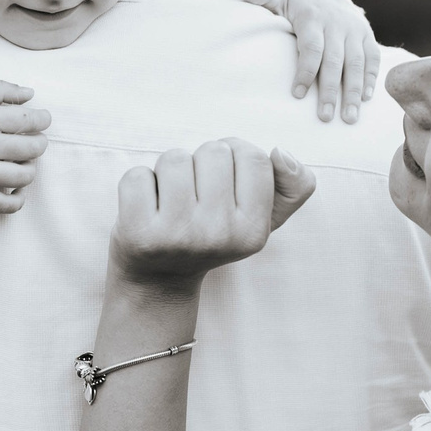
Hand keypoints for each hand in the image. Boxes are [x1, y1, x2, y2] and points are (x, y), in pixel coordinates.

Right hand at [0, 81, 49, 212]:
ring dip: (30, 169)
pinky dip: (18, 199)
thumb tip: (30, 93)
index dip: (43, 119)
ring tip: (22, 163)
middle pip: (34, 148)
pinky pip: (6, 204)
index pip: (31, 119)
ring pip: (25, 175)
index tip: (41, 121)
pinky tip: (16, 189)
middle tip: (32, 142)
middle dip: (39, 143)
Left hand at [110, 138, 317, 291]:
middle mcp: (219, 236)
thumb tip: (280, 152)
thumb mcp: (262, 218)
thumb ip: (293, 186)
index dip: (234, 158)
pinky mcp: (138, 233)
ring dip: (168, 172)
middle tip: (194, 197)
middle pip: (214, 151)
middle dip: (201, 163)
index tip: (223, 184)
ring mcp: (177, 235)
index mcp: (254, 232)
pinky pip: (137, 175)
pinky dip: (139, 184)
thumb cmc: (212, 236)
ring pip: (175, 157)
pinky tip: (147, 209)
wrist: (159, 280)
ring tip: (171, 201)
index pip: (254, 156)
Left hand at [242, 0, 378, 123]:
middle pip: (335, 61)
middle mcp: (337, 24)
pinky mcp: (368, 36)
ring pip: (357, 63)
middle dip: (330, 91)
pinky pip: (372, 59)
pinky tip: (365, 100)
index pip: (311, 47)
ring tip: (349, 118)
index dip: (305, 71)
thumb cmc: (297, 6)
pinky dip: (371, 79)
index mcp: (312, 17)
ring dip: (353, 92)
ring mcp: (355, 30)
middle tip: (325, 117)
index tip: (297, 95)